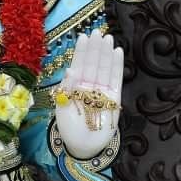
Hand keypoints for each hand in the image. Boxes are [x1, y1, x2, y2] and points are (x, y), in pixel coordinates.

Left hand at [54, 29, 123, 159]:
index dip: (81, 52)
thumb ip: (66, 90)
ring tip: (107, 38)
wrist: (84, 148)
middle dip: (94, 48)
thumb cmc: (70, 130)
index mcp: (74, 87)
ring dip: (106, 53)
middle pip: (93, 64)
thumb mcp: (62, 109)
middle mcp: (88, 86)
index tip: (83, 37)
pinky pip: (116, 79)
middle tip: (97, 32)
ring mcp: (102, 91)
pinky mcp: (114, 98)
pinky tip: (117, 52)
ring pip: (104, 68)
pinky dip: (117, 66)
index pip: (78, 66)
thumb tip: (70, 70)